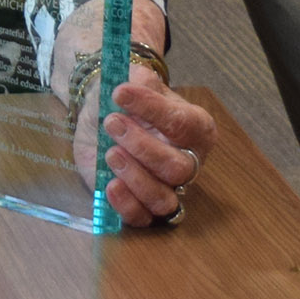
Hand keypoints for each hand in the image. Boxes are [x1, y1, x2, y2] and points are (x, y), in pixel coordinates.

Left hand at [99, 72, 216, 226]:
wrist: (103, 113)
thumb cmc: (129, 99)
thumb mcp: (136, 80)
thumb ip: (140, 81)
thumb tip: (136, 84)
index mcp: (196, 128)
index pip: (184, 124)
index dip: (152, 108)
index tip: (119, 93)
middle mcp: (187, 163)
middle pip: (178, 168)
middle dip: (142, 146)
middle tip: (112, 122)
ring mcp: (166, 187)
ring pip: (164, 200)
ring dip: (135, 177)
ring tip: (110, 152)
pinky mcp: (140, 204)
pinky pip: (142, 218)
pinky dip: (126, 205)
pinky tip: (111, 185)